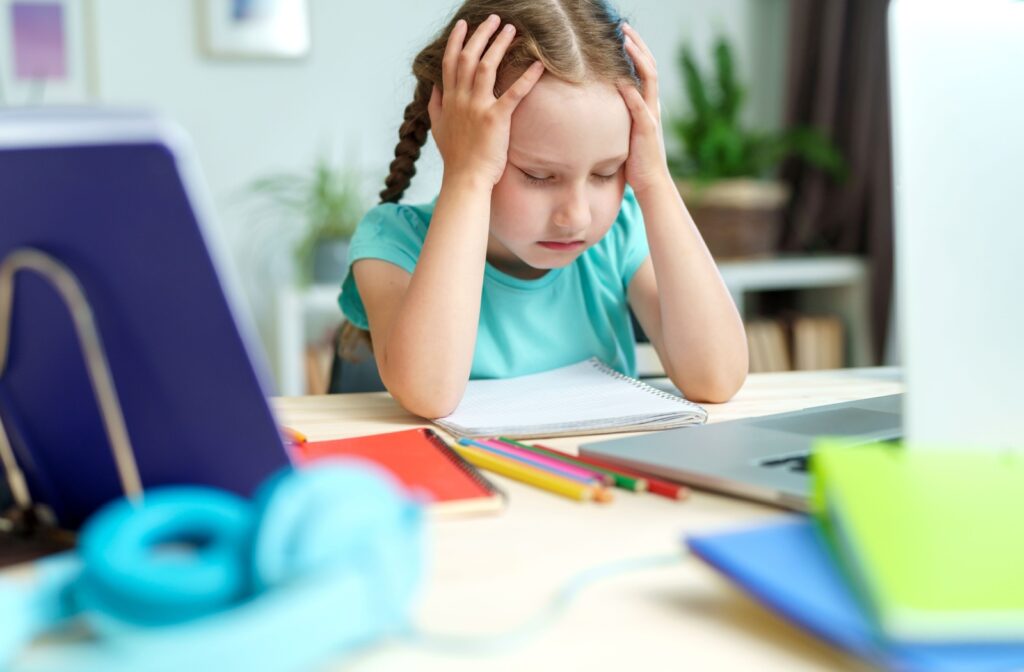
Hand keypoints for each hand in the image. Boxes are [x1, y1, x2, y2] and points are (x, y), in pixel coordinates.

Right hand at [428, 15, 544, 188]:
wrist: (465, 178)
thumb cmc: (455, 157)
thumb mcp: (438, 128)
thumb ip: (435, 105)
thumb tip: (435, 88)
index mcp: (449, 100)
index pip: (450, 62)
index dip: (456, 41)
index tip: (464, 25)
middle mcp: (461, 99)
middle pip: (468, 57)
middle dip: (481, 35)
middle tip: (494, 19)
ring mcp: (477, 108)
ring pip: (486, 67)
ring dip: (499, 45)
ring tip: (511, 29)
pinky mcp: (496, 119)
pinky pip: (513, 93)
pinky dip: (526, 77)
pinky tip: (537, 64)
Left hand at [618, 23, 671, 194]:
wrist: (650, 180)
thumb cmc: (635, 159)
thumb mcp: (626, 131)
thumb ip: (620, 115)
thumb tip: (603, 105)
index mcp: (648, 104)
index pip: (645, 69)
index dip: (636, 50)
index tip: (624, 34)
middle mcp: (652, 105)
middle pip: (649, 66)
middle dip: (637, 45)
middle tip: (624, 27)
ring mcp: (651, 115)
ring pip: (649, 79)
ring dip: (637, 59)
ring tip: (626, 42)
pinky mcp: (646, 129)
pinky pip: (640, 107)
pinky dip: (632, 92)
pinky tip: (622, 80)